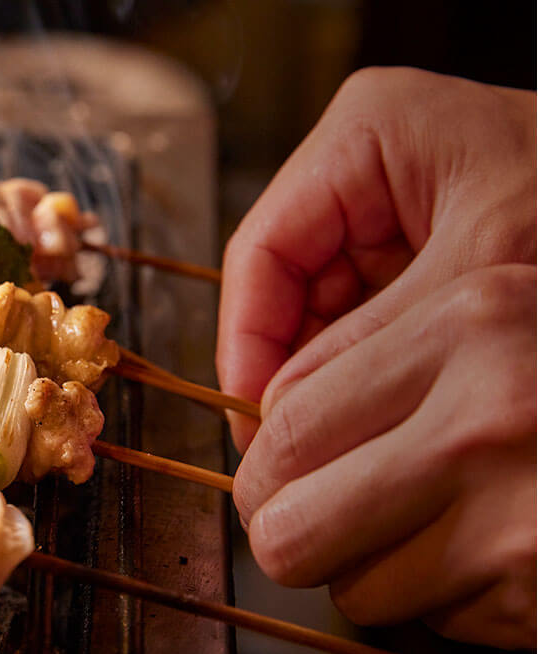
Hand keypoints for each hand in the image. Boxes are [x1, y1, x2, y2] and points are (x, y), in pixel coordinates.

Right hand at [217, 67, 534, 450]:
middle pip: (284, 286)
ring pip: (316, 313)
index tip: (251, 414)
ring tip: (338, 437)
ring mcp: (387, 213)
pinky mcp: (411, 252)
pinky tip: (376, 414)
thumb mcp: (483, 269)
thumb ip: (374, 338)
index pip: (261, 250)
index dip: (244, 339)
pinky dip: (364, 373)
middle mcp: (363, 171)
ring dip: (325, 377)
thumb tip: (282, 409)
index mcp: (363, 135)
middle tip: (291, 443)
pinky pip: (360, 323)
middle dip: (287, 366)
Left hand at [235, 265, 535, 647]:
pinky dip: (450, 605)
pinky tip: (498, 560)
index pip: (285, 418)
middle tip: (307, 530)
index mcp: (472, 318)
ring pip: (353, 584)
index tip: (274, 483)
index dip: (264, 468)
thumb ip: (392, 362)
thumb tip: (269, 428)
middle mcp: (491, 407)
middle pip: (289, 517)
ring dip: (371, 576)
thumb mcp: (502, 320)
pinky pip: (438, 620)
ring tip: (429, 538)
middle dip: (288, 535)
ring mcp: (523, 506)